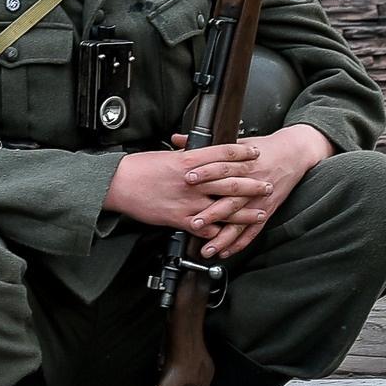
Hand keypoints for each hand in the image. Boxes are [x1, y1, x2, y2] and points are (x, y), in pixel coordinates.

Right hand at [105, 141, 268, 235]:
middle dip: (251, 183)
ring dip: (244, 210)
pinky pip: (207, 227)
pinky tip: (231, 233)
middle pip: (230, 180)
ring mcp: (189, 201)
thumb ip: (185, 156)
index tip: (254, 153)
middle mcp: (193, 180)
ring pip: (224, 206)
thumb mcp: (166, 155)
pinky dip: (220, 231)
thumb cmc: (139, 168)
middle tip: (266, 185)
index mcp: (189, 160)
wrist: (119, 184)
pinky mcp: (181, 218)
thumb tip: (198, 153)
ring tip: (259, 211)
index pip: (223, 153)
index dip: (242, 153)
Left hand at [188, 124, 330, 260]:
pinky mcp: (265, 211)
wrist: (292, 154)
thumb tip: (176, 139)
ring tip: (208, 248)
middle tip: (194, 223)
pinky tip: (226, 251)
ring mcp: (258, 200)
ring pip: (240, 220)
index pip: (221, 168)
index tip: (188, 179)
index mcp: (242, 164)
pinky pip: (252, 230)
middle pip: (230, 199)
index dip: (205, 173)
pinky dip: (239, 243)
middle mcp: (251, 183)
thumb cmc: (261, 149)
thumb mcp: (235, 142)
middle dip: (212, 213)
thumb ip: (204, 145)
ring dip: (223, 236)